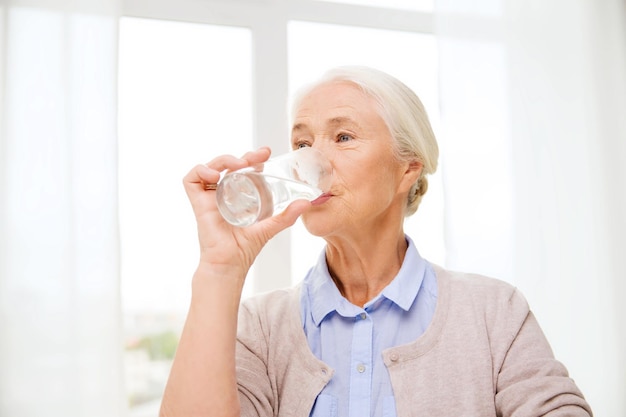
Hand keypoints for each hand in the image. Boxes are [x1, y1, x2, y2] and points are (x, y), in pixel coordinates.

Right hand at [183, 147, 311, 278]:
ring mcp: (209, 196)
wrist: (229, 264)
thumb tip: (306, 203)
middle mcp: (222, 192)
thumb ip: (286, 216)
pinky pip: (191, 179)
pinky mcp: (197, 202)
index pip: (242, 168)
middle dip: (242, 156)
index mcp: (237, 194)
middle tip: (257, 157)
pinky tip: (215, 176)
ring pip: (210, 166)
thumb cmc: (245, 248)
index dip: (252, 157)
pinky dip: (201, 171)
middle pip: (228, 164)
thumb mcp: (269, 227)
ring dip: (224, 159)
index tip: (265, 153)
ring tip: (238, 165)